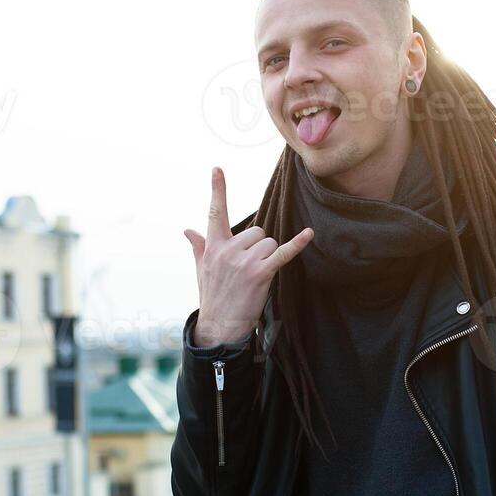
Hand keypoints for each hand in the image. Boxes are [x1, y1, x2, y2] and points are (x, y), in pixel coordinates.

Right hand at [184, 167, 312, 346]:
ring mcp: (244, 261)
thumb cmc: (213, 297)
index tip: (217, 169)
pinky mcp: (260, 273)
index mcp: (213, 246)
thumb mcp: (202, 270)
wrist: (219, 326)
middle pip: (257, 231)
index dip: (217, 190)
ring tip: (256, 276)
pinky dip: (297, 244)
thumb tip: (187, 230)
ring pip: (269, 243)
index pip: (215, 213)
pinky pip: (282, 253)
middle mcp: (227, 250)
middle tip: (249, 269)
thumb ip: (198, 246)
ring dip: (269, 257)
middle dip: (258, 247)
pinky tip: (308, 234)